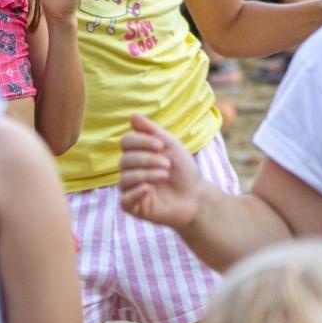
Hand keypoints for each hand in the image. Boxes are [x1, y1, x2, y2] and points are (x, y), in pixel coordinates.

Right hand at [118, 114, 204, 229]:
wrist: (196, 197)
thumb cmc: (184, 171)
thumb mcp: (171, 147)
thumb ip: (152, 131)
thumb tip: (132, 115)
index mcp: (137, 154)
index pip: (126, 142)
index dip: (141, 141)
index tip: (160, 145)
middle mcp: (130, 171)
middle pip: (124, 160)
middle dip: (147, 160)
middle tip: (168, 164)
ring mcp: (130, 189)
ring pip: (124, 178)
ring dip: (146, 175)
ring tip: (165, 176)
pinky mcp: (134, 207)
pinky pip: (125, 199)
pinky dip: (136, 192)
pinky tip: (149, 190)